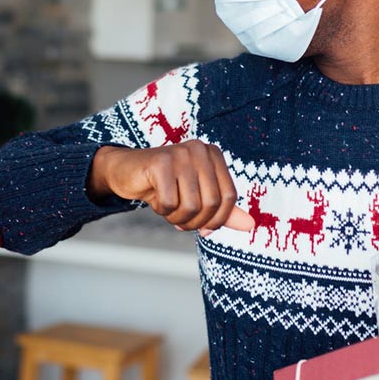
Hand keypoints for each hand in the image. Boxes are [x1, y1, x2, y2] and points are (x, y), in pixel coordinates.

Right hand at [89, 142, 256, 234]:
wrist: (127, 172)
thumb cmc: (165, 185)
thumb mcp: (198, 197)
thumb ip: (224, 210)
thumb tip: (252, 225)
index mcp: (214, 154)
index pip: (229, 196)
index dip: (218, 220)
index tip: (204, 230)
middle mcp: (200, 150)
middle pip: (212, 203)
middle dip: (196, 222)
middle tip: (180, 221)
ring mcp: (180, 153)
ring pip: (191, 206)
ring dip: (177, 218)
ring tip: (167, 209)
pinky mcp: (160, 162)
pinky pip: (170, 202)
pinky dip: (162, 210)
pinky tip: (155, 200)